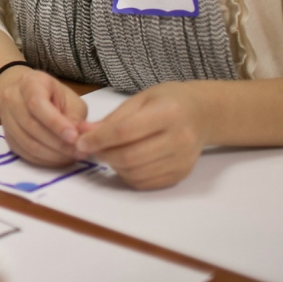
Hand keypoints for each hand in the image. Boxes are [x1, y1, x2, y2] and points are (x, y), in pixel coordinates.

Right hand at [0, 66, 86, 166]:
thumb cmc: (54, 96)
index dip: (55, 123)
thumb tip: (80, 138)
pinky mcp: (7, 137)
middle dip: (57, 143)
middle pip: (31, 126)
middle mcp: (12, 98)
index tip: (74, 137)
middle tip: (79, 152)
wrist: (28, 96)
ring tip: (72, 156)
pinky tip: (59, 159)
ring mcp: (6, 118)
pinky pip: (24, 153)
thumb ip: (75, 117)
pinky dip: (44, 160)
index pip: (37, 104)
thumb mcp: (70, 99)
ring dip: (52, 154)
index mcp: (29, 83)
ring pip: (27, 143)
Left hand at [74, 81, 209, 189]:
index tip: (79, 141)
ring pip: (135, 172)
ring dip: (113, 166)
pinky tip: (123, 163)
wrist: (203, 114)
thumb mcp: (140, 99)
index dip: (98, 139)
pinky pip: (146, 182)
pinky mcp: (182, 174)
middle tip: (90, 148)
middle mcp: (179, 139)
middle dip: (102, 154)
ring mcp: (182, 160)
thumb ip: (112, 118)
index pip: (124, 132)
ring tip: (107, 153)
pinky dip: (128, 175)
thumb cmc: (168, 100)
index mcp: (168, 113)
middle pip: (129, 156)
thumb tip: (83, 132)